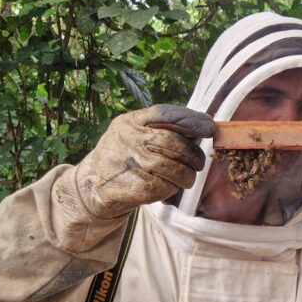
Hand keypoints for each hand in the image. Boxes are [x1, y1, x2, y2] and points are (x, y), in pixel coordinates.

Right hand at [63, 105, 214, 220]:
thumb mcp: (137, 134)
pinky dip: (171, 187)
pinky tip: (171, 186)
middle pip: (171, 143)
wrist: (93, 185)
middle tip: (199, 163)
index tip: (209, 128)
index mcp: (131, 121)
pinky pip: (160, 187)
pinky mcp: (127, 185)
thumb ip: (163, 130)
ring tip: (187, 177)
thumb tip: (202, 129)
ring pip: (169, 167)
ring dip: (186, 174)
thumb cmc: (126, 157)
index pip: (163, 114)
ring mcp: (125, 161)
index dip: (189, 119)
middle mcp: (126, 137)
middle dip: (192, 154)